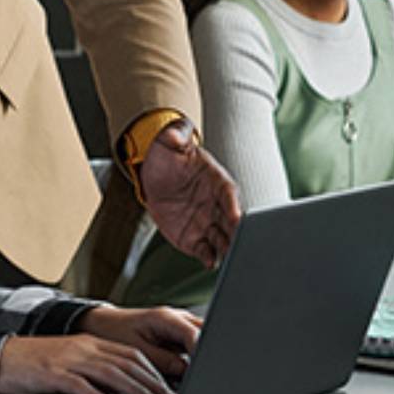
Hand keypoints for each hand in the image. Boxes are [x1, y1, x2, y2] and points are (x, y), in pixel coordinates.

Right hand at [0, 334, 177, 393]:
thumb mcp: (71, 360)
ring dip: (134, 390)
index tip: (168, 387)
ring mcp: (68, 359)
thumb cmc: (36, 363)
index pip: (130, 353)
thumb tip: (122, 389)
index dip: (152, 371)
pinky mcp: (52, 374)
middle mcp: (83, 347)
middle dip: (151, 382)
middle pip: (125, 362)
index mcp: (90, 342)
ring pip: (109, 372)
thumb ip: (95, 369)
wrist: (1, 357)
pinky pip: (79, 384)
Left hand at [75, 305, 201, 379]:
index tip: (203, 372)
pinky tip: (189, 368)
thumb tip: (187, 370)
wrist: (104, 324)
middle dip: (206, 352)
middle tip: (201, 374)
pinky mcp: (178, 332)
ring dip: (201, 353)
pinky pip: (194, 342)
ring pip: (203, 336)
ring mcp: (179, 323)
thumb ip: (164, 360)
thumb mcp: (138, 351)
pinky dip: (195, 354)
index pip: (195, 335)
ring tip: (193, 372)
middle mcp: (176, 316)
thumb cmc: (115, 333)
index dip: (202, 354)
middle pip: (205, 332)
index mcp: (166, 317)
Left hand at [139, 119, 241, 268]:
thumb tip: (178, 131)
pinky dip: (209, 257)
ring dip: (227, 249)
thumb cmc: (167, 154)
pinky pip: (205, 250)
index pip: (229, 194)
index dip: (233, 206)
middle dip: (237, 234)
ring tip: (229, 259)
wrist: (154, 175)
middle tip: (239, 245)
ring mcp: (206, 222)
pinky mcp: (194, 237)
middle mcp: (216, 204)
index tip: (237, 217)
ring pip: (223, 239)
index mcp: (216, 180)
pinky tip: (209, 262)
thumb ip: (176, 134)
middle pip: (232, 222)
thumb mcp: (169, 140)